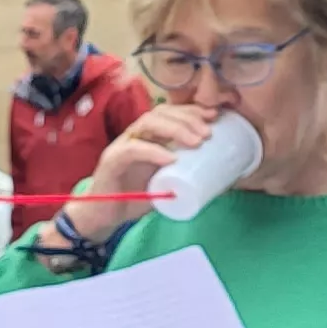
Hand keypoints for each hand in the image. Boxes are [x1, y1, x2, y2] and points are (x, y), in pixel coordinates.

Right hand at [82, 103, 217, 235]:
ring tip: (196, 142)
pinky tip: (171, 158)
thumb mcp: (166, 185)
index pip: (168, 112)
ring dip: (175, 128)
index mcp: (147, 137)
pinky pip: (132, 150)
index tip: (215, 116)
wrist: (103, 216)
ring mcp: (121, 146)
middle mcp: (133, 136)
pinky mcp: (111, 161)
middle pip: (160, 112)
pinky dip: (153, 151)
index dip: (191, 110)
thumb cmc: (135, 198)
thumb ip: (186, 178)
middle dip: (187, 118)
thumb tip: (223, 181)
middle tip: (208, 133)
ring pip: (147, 123)